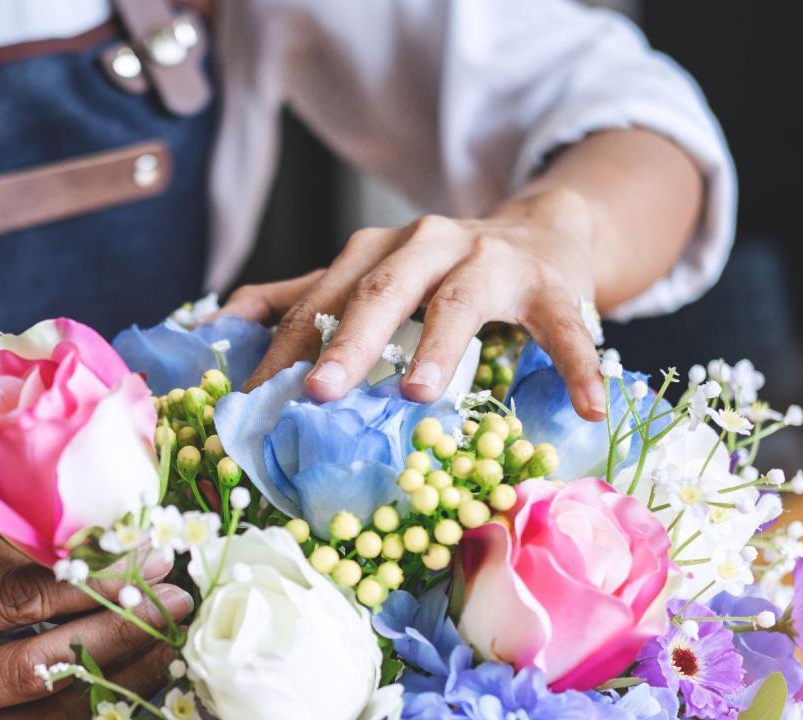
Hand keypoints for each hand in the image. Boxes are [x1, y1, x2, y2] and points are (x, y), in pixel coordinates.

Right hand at [0, 533, 191, 719]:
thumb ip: (23, 555)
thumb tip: (121, 548)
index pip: (16, 601)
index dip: (93, 582)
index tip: (151, 563)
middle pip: (39, 669)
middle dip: (119, 634)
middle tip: (175, 606)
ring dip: (124, 683)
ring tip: (170, 646)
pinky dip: (98, 717)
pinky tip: (135, 686)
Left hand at [218, 189, 605, 419]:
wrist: (544, 230)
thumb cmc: (441, 272)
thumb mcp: (369, 275)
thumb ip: (300, 297)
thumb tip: (214, 322)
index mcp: (376, 250)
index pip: (320, 299)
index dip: (283, 348)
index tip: (250, 399)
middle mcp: (428, 244)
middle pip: (380, 290)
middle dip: (347, 340)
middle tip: (318, 392)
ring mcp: (493, 260)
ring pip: (460, 300)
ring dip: (440, 347)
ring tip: (419, 395)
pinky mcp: (552, 285)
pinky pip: (564, 327)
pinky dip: (576, 364)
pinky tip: (587, 407)